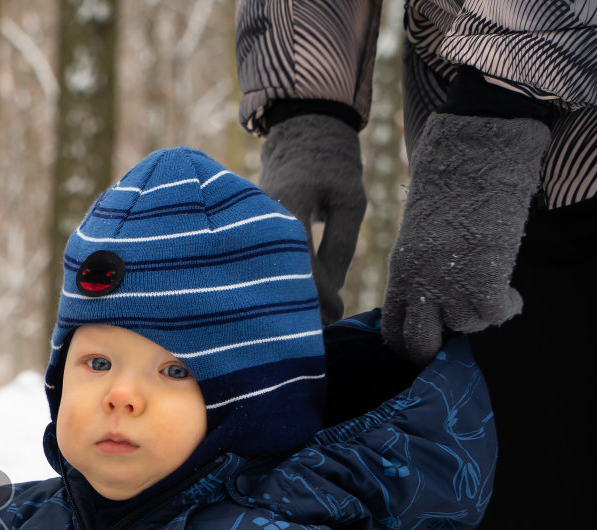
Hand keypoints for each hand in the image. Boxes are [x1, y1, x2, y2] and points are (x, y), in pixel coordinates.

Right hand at [258, 113, 366, 323]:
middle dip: (295, 304)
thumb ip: (341, 246)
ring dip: (282, 295)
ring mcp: (248, 224)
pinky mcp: (246, 230)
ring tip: (302, 321)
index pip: (300, 261)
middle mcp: (258, 218)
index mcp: (286, 206)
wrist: (301, 133)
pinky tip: (288, 299)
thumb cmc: (332, 166)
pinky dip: (275, 280)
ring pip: (263, 270)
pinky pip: (260, 261)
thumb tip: (331, 292)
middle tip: (317, 328)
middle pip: (273, 273)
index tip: (336, 313)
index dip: (318, 293)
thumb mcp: (350, 201)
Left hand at [382, 112, 548, 365]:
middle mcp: (419, 284)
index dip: (410, 344)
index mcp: (399, 273)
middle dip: (440, 348)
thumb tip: (433, 298)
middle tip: (461, 337)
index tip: (430, 343)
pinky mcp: (485, 276)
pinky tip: (513, 293)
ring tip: (492, 291)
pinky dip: (508, 306)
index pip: (393, 330)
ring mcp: (451, 283)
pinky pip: (497, 312)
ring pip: (468, 325)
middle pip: (421, 342)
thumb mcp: (420, 235)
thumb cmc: (449, 184)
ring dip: (483, 314)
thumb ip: (421, 269)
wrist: (474, 153)